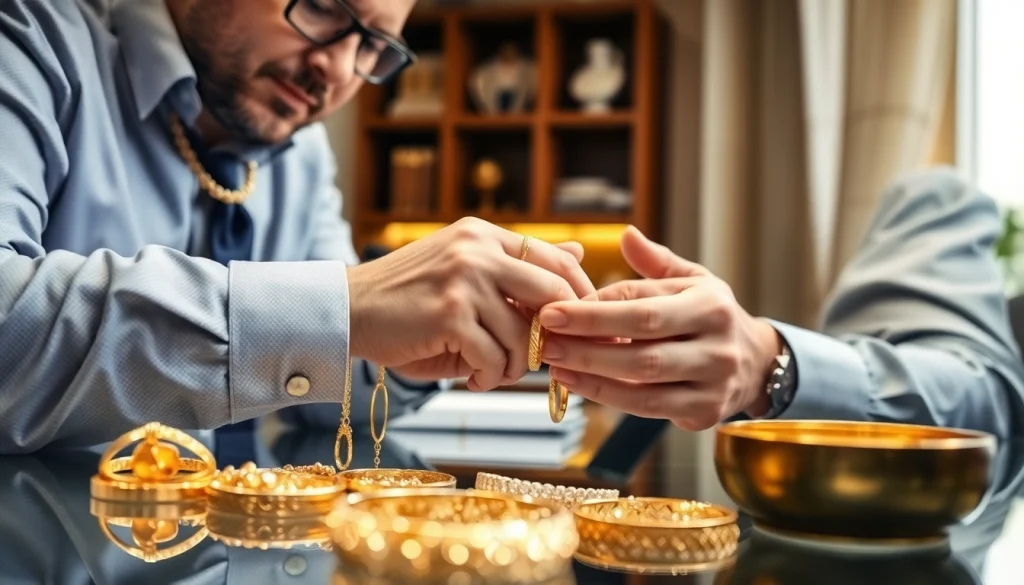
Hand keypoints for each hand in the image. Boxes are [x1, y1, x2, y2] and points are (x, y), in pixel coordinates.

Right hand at [347, 217, 594, 390]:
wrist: (347, 309)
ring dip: (515, 367)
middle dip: (560, 335)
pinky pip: (494, 357)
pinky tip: (471, 380)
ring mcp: (464, 279)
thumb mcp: (465, 271)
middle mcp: (478, 249)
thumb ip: (518, 268)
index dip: (579, 297)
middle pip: (554, 294)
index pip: (557, 260)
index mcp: (484, 235)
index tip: (580, 328)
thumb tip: (580, 255)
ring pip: (524, 335)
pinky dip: (489, 377)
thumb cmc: (407, 299)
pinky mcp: (450, 314)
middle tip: (549, 360)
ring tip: (492, 375)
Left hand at [538, 226, 781, 429]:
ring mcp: (713, 382)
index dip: (595, 309)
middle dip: (588, 341)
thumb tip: (626, 234)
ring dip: (592, 373)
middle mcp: (716, 343)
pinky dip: (608, 397)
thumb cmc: (709, 315)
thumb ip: (657, 262)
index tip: (553, 310)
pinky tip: (577, 383)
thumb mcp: (693, 281)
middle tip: (545, 338)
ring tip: (554, 362)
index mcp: (710, 303)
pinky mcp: (704, 412)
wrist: (755, 363)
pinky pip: (648, 408)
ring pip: (644, 381)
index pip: (643, 305)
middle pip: (643, 345)